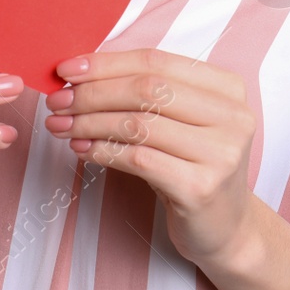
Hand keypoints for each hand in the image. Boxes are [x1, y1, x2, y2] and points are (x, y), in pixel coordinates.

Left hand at [42, 48, 257, 264]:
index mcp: (227, 88)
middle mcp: (231, 116)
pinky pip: (139, 160)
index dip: (107, 63)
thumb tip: (80, 76)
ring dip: (90, 123)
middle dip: (93, 93)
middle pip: (147, 90)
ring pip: (139, 124)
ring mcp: (220, 153)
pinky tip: (82, 150)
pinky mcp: (201, 187)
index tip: (67, 71)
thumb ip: (145, 93)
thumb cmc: (192, 166)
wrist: (226, 227)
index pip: (157, 61)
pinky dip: (103, 151)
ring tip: (61, 126)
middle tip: (57, 102)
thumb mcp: (180, 122)